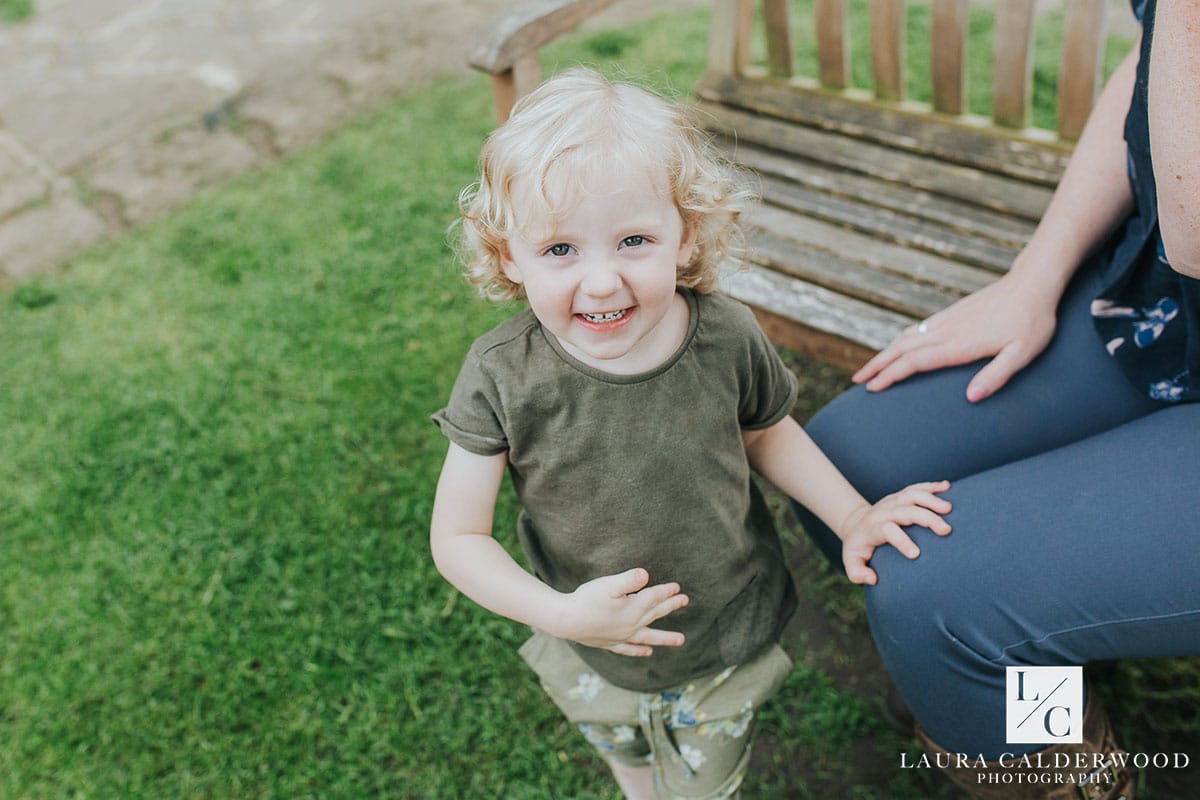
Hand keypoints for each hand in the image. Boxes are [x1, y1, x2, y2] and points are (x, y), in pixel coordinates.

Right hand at [553, 568, 688, 656]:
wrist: (566, 621)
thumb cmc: (586, 600)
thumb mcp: (608, 585)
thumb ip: (628, 580)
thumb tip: (646, 574)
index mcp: (633, 608)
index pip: (654, 597)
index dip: (666, 591)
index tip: (677, 587)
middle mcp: (632, 624)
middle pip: (655, 613)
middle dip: (670, 606)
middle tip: (685, 601)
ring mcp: (622, 635)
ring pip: (649, 636)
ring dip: (665, 637)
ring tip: (681, 640)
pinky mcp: (611, 643)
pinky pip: (630, 648)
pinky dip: (640, 650)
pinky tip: (648, 652)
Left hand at [838, 481, 951, 584]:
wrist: (856, 525)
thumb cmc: (859, 548)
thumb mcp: (852, 562)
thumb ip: (857, 573)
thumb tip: (872, 579)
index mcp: (873, 528)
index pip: (887, 530)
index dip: (901, 540)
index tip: (916, 554)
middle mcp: (884, 512)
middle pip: (905, 510)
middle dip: (926, 518)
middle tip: (946, 530)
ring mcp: (893, 501)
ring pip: (912, 495)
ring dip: (931, 499)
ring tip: (949, 508)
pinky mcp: (901, 496)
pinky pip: (916, 487)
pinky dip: (932, 486)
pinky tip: (947, 486)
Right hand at [852, 273, 1057, 401]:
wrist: (1034, 282)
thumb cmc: (1034, 320)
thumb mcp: (1023, 352)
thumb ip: (997, 375)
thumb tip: (971, 398)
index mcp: (960, 343)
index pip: (916, 362)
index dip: (892, 375)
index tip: (873, 388)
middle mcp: (947, 330)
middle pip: (902, 349)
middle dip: (877, 366)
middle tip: (857, 382)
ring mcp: (948, 320)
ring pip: (907, 337)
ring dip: (885, 353)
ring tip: (871, 368)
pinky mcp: (952, 314)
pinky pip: (918, 330)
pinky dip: (900, 342)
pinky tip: (898, 347)